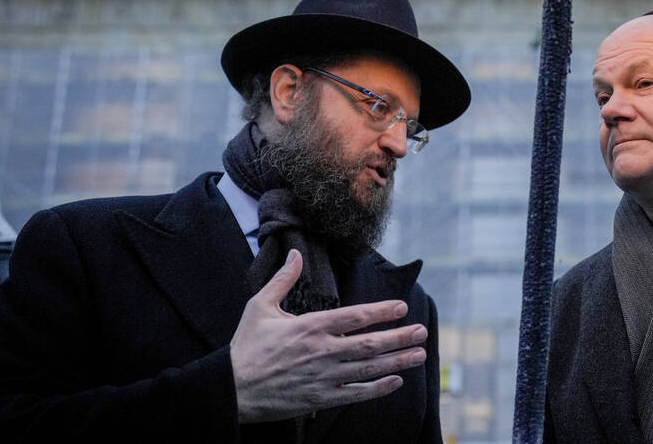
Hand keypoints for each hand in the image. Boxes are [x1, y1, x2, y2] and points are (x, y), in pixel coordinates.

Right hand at [229, 249, 427, 422]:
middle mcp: (321, 352)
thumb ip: (283, 280)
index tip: (402, 307)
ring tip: (419, 354)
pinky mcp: (319, 399)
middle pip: (369, 344)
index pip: (355, 317)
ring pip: (367, 369)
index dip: (381, 312)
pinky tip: (396, 381)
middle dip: (399, 337)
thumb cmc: (246, 346)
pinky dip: (377, 389)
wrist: (230, 389)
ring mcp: (322, 377)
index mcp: (310, 327)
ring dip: (397, 362)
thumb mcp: (259, 306)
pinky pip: (355, 394)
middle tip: (422, 331)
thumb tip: (296, 253)